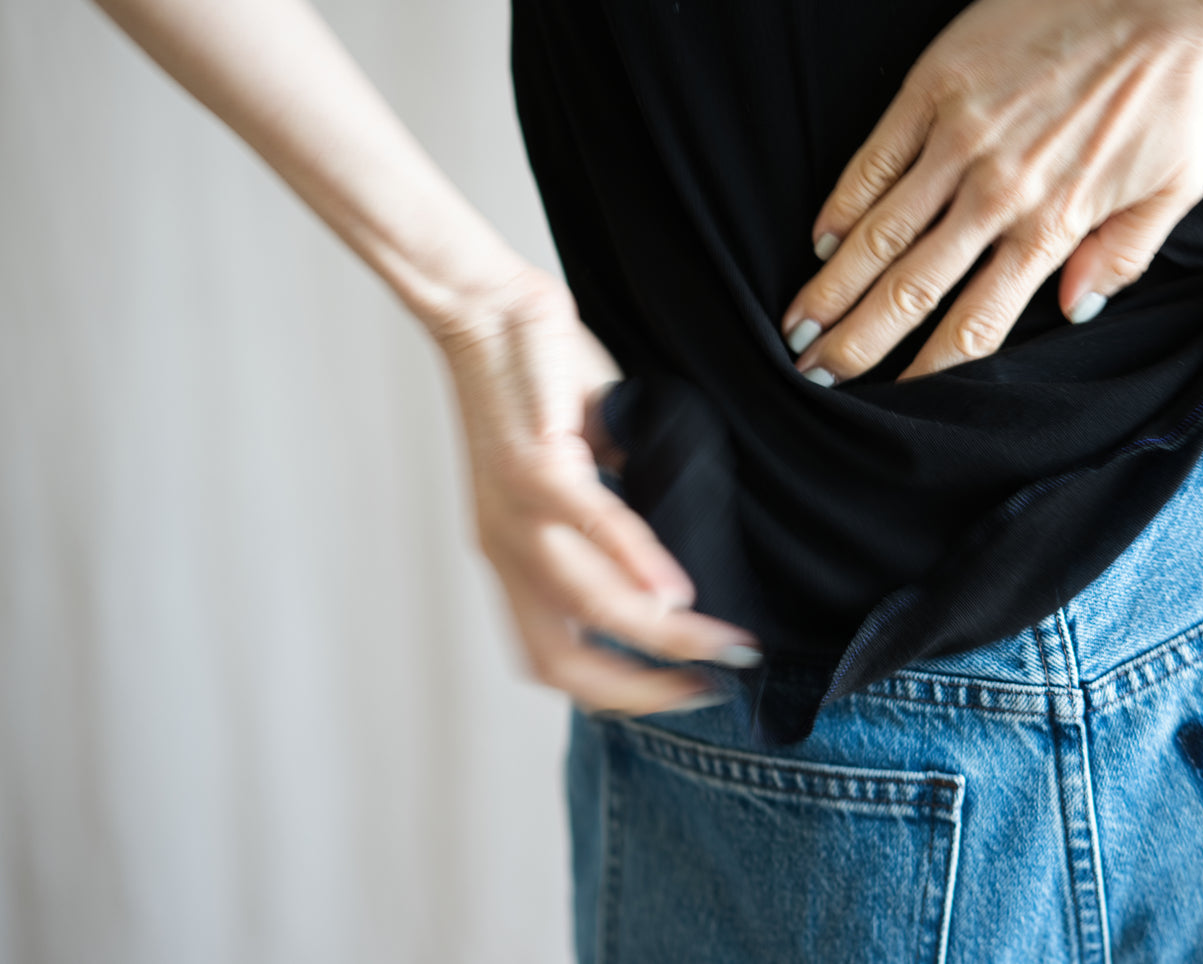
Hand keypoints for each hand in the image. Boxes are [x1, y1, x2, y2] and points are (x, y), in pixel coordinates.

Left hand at [437, 266, 761, 716]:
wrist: (482, 306)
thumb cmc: (532, 381)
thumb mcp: (572, 466)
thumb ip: (611, 514)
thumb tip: (671, 545)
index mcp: (511, 556)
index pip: (557, 658)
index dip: (620, 692)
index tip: (684, 693)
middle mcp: (505, 548)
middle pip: (563, 662)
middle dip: (642, 692)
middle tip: (707, 691)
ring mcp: (514, 510)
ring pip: (586, 604)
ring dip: (660, 638)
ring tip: (720, 645)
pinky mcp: (534, 461)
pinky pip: (590, 525)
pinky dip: (637, 564)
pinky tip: (679, 590)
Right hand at [780, 0, 1202, 384]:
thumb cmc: (1174, 81)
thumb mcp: (1179, 180)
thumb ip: (1126, 254)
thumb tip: (1077, 312)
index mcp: (1054, 225)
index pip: (975, 325)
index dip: (926, 372)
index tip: (891, 400)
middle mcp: (997, 195)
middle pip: (911, 291)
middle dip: (856, 344)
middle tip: (814, 376)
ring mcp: (958, 142)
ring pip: (879, 234)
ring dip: (831, 289)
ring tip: (796, 327)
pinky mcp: (933, 91)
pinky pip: (873, 161)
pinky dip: (841, 206)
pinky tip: (819, 242)